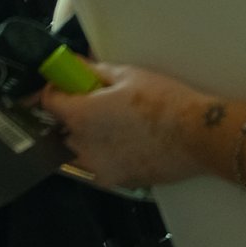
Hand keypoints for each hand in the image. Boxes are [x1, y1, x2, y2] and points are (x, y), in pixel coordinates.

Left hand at [47, 62, 216, 191]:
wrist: (197, 136)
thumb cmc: (163, 100)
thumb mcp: (128, 75)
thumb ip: (93, 71)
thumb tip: (73, 65)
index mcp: (81, 115)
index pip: (48, 102)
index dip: (55, 90)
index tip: (67, 85)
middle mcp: (81, 146)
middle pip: (62, 128)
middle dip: (73, 114)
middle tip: (97, 102)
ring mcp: (96, 168)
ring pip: (78, 151)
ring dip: (86, 137)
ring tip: (113, 126)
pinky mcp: (113, 182)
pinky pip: (96, 166)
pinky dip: (103, 155)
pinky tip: (126, 143)